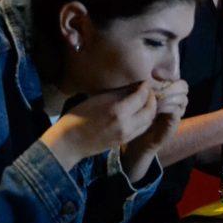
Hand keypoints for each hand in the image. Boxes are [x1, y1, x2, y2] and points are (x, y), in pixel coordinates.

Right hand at [42, 82, 158, 170]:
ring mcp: (126, 135)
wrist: (70, 141)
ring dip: (151, 110)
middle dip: (152, 99)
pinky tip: (141, 113)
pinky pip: (142, 129)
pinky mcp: (124, 141)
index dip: (146, 87)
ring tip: (147, 101)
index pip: (141, 97)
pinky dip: (146, 119)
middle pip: (150, 110)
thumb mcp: (98, 99)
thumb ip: (119, 93)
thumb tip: (134, 85)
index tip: (145, 81)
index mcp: (118, 111)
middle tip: (148, 91)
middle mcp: (126, 125)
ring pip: (149, 121)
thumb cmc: (79, 115)